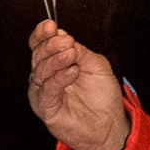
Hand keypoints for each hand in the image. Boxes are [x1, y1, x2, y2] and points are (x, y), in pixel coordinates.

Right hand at [26, 21, 128, 149]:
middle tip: (67, 41)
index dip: (42, 34)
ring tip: (71, 53)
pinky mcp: (45, 108)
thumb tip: (62, 35)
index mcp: (54, 64)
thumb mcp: (96, 66)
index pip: (39, 45)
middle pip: (37, 55)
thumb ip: (80, 51)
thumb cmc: (103, 96)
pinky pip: (47, 90)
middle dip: (51, 45)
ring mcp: (43, 92)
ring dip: (55, 59)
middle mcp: (45, 77)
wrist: (111, 125)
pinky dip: (58, 78)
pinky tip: (72, 71)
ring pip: (40, 71)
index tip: (50, 25)